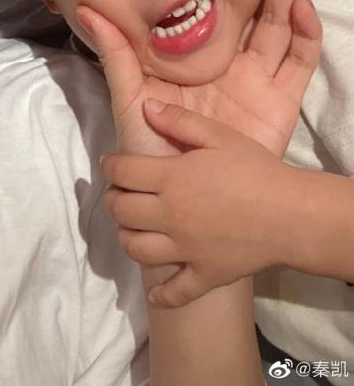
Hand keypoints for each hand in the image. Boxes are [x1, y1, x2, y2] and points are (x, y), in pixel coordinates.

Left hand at [78, 0, 321, 156]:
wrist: (177, 200)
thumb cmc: (150, 148)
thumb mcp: (131, 96)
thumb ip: (116, 52)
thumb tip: (86, 7)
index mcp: (196, 54)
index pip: (218, 5)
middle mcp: (229, 60)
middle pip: (254, 8)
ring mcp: (256, 78)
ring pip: (279, 25)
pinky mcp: (279, 102)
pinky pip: (297, 62)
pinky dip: (305, 33)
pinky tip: (299, 6)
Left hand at [103, 102, 294, 306]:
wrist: (292, 214)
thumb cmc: (256, 169)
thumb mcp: (219, 135)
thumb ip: (179, 121)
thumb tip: (145, 107)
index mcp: (172, 178)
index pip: (122, 172)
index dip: (110, 166)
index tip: (110, 163)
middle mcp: (171, 215)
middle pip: (122, 210)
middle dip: (113, 199)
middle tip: (118, 193)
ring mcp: (186, 249)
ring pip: (136, 248)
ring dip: (126, 237)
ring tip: (132, 227)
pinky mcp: (204, 274)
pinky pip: (175, 291)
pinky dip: (161, 295)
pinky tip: (156, 291)